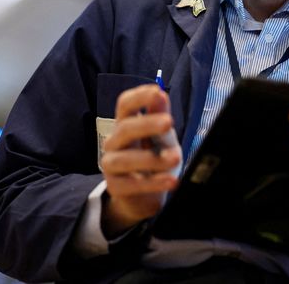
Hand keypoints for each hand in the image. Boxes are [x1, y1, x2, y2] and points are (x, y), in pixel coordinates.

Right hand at [100, 84, 181, 237]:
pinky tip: (171, 181)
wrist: (144, 196)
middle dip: (147, 124)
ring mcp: (111, 165)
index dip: (139, 97)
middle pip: (125, 128)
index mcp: (126, 125)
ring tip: (176, 158)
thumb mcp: (163, 137)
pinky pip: (132, 184)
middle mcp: (114, 142)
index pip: (125, 104)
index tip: (156, 92)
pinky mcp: (116, 187)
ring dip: (153, 158)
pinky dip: (154, 183)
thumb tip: (161, 94)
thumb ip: (161, 117)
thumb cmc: (155, 159)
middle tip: (169, 122)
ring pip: (126, 159)